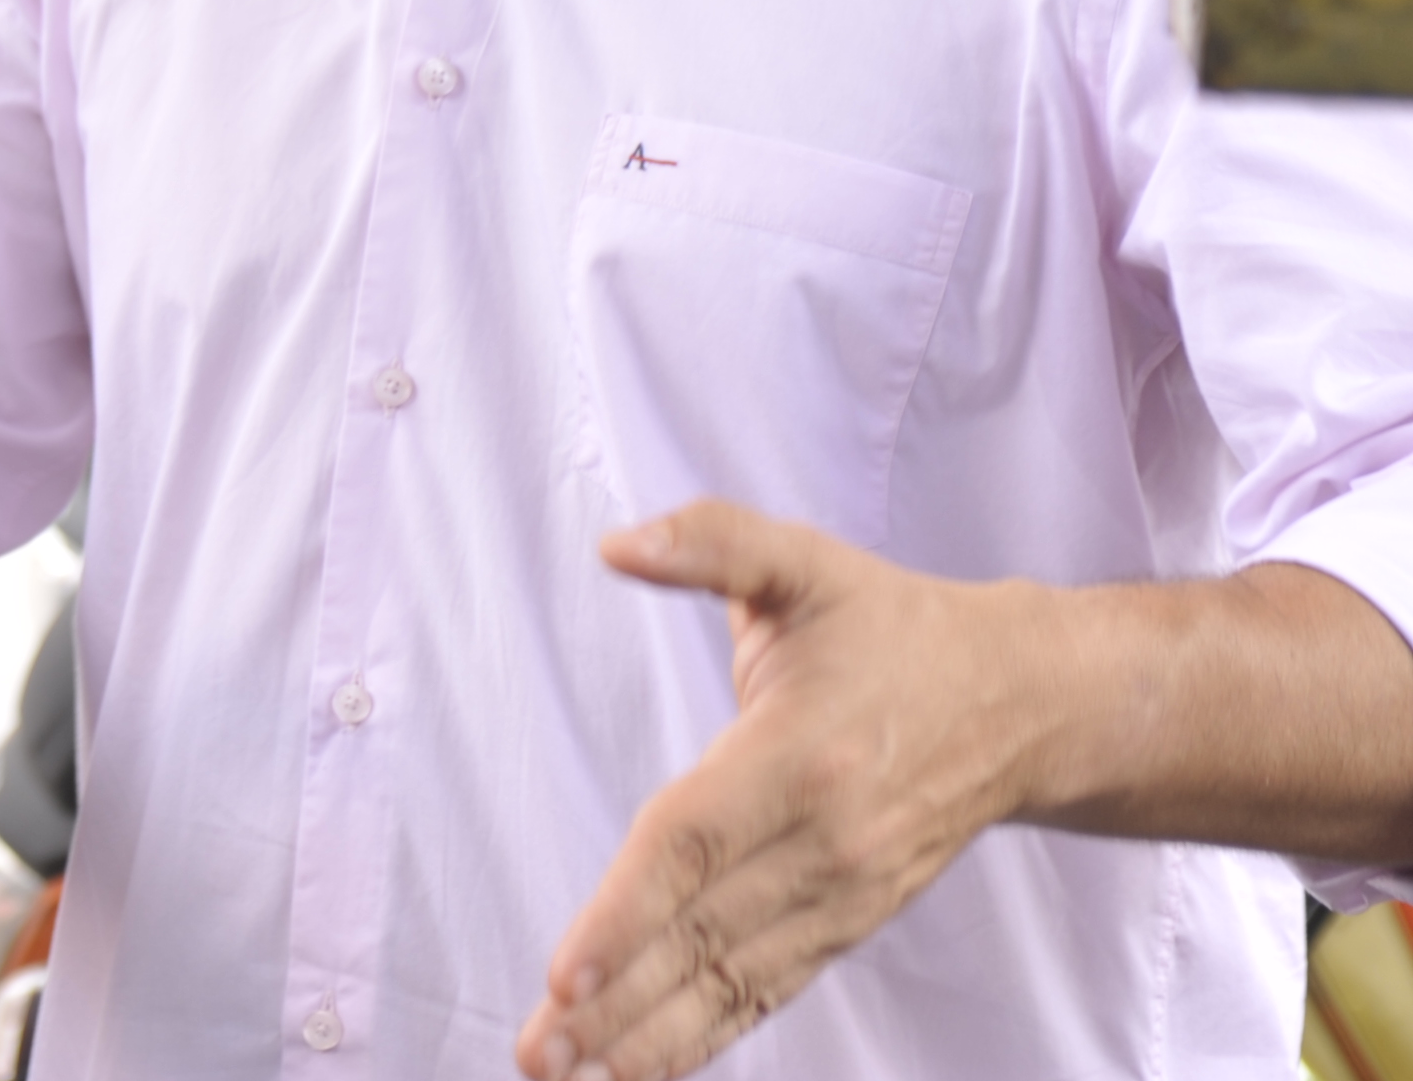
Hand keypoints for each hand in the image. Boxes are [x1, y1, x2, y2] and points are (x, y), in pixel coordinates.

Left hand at [519, 504, 1045, 1080]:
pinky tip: (643, 1067)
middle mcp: (824, 843)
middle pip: (701, 935)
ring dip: (648, 1036)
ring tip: (568, 1074)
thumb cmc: (897, 628)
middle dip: (615, 1002)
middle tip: (539, 1053)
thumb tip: (617, 541)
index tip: (563, 977)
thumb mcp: (805, 563)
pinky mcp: (852, 919)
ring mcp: (844, 894)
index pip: (692, 848)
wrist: (1029, 704)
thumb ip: (711, 542)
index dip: (625, 914)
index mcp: (798, 757)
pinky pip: (769, 988)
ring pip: (733, 980)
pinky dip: (707, 1034)